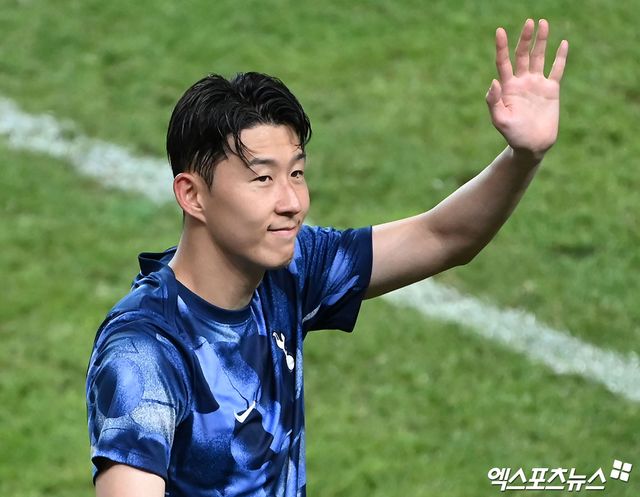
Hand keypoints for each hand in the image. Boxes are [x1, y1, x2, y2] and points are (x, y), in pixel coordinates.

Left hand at [486, 19, 568, 161]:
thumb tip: (493, 82)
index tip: (499, 31)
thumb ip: (494, 102)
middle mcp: (522, 82)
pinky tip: (563, 43)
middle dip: (525, 39)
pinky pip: (556, 70)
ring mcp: (537, 84)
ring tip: (542, 23)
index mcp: (507, 87)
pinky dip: (560, 57)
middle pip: (522, 55)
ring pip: (539, 57)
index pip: (503, 62)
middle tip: (529, 22)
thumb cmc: (513, 135)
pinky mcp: (551, 90)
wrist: (532, 145)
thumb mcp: (500, 120)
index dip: (501, 47)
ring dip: (541, 41)